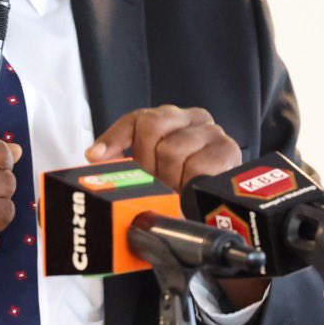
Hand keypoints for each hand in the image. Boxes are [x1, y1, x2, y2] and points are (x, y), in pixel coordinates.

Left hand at [86, 105, 241, 192]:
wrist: (222, 206)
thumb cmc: (182, 186)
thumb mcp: (151, 169)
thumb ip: (125, 157)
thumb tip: (95, 156)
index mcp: (171, 118)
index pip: (136, 118)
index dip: (114, 137)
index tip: (96, 156)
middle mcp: (193, 118)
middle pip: (152, 127)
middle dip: (147, 161)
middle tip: (155, 180)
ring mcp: (212, 132)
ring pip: (172, 149)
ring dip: (169, 177)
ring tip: (176, 188)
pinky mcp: (228, 150)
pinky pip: (196, 166)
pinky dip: (188, 184)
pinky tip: (191, 190)